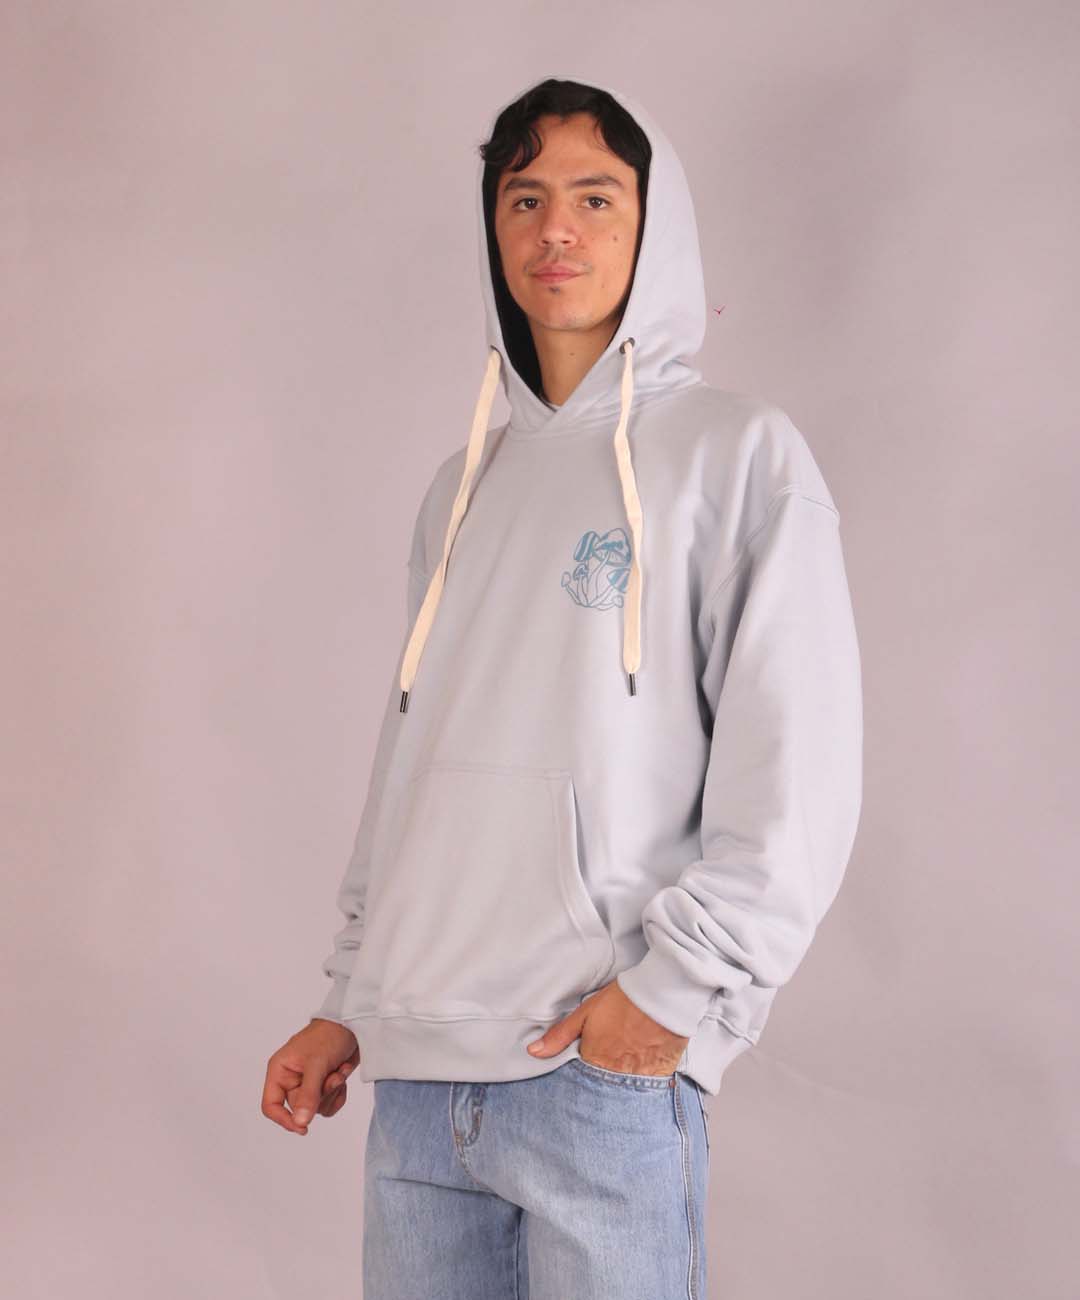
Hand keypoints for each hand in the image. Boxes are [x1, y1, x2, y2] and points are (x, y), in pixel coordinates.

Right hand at [261, 1018, 359, 1133]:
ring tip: (338, 1071)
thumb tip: (300, 1123)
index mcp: (280, 1071)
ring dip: (332, 1092)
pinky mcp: (324, 1085)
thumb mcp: (317, 1064)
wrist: (354, 1024)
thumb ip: (308, 1094)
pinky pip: (329, 1105)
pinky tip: (342, 1074)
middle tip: (333, 1077)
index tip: (303, 1127)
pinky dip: (339, 1094)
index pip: (271, 1105)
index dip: (283, 1119)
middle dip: (320, 1096)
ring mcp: (308, 1083)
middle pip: (299, 1109)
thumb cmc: (328, 1035)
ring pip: (316, 1109)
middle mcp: (291, 1079)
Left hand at [525, 980, 688, 1075]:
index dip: (581, 1078)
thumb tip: (533, 1051)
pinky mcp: (660, 1075)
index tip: (584, 1069)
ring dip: (620, 1086)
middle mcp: (616, 1075)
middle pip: (602, 1090)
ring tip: (622, 1069)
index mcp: (595, 1061)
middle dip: (599, 1086)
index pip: (581, 1082)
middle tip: (604, 1069)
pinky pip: (647, 1088)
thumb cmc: (622, 1001)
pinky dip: (642, 1081)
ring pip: (624, 1091)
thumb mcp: (585, 1014)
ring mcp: (639, 1078)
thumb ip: (560, 1036)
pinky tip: (641, 1069)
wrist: (662, 995)